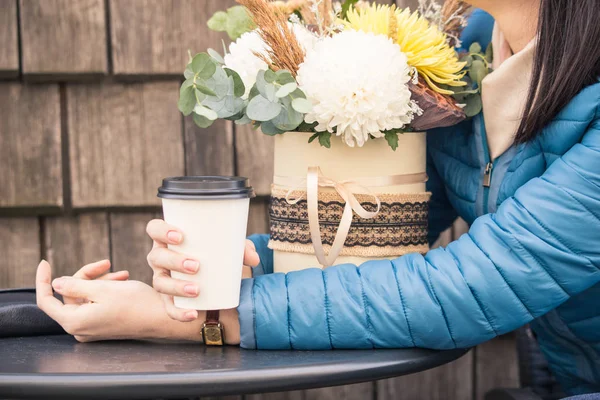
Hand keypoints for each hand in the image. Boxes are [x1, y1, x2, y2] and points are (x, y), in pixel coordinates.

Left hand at [36, 260, 191, 341]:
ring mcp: (92, 327)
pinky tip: (122, 281)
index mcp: (75, 321)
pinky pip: (96, 303)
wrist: (164, 318)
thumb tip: (55, 283)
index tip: (45, 261)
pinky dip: (105, 290)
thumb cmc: (137, 304)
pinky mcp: (104, 324)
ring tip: (120, 274)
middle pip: (70, 295)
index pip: (46, 300)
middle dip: (86, 276)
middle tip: (105, 263)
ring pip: (85, 297)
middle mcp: (81, 328)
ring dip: (99, 281)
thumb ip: (75, 286)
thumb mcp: (104, 289)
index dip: (42, 280)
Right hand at [145, 219, 259, 321]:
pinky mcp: (169, 299)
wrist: (217, 281)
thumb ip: (242, 249)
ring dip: (177, 287)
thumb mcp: (229, 248)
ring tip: (197, 289)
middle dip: (174, 261)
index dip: (161, 230)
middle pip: (156, 256)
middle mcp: (162, 258)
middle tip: (196, 265)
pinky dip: (179, 312)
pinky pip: (169, 308)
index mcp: (170, 239)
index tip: (180, 236)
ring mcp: (163, 279)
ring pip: (160, 283)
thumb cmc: (217, 255)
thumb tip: (253, 258)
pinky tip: (192, 314)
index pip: (154, 228)